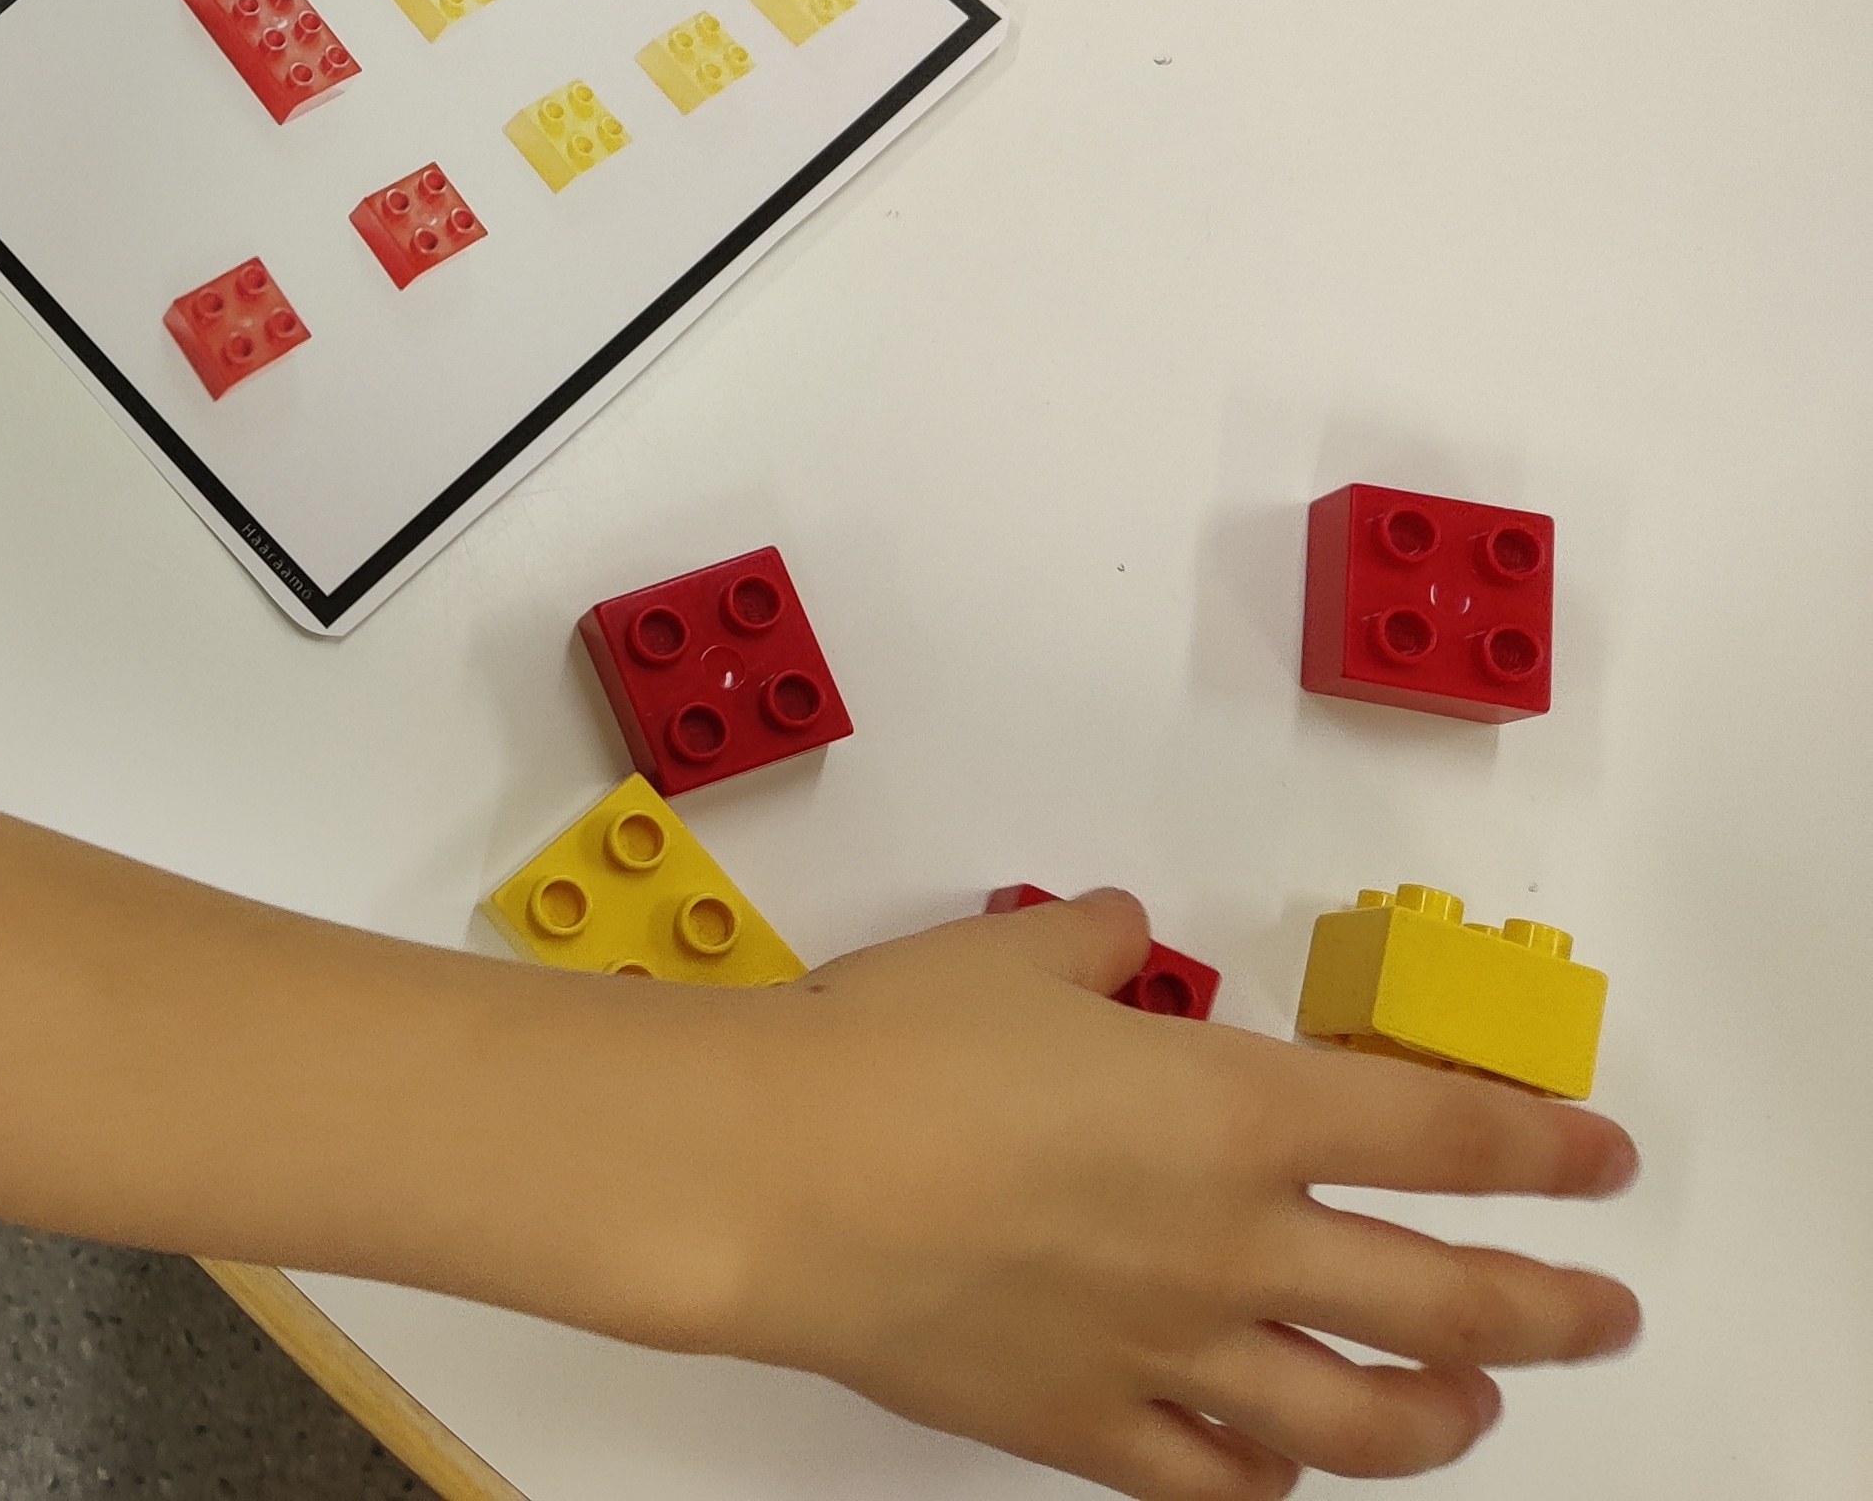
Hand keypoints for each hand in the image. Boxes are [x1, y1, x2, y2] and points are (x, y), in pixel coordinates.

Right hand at [658, 889, 1638, 1497]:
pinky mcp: (1089, 1426)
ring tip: (1480, 1409)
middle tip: (1602, 1312)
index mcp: (1231, 1109)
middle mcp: (1233, 1243)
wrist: (781, 1176)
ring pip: (1361, 1422)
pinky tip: (1288, 1471)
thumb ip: (1095, 943)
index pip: (1441, 1136)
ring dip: (1445, 1418)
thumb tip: (1129, 936)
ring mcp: (1170, 1350)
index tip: (1600, 1162)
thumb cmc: (892, 1048)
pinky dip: (1271, 1481)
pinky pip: (1216, 1480)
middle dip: (1552, 1310)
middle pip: (1449, 1300)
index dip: (1541, 1150)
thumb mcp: (1011, 950)